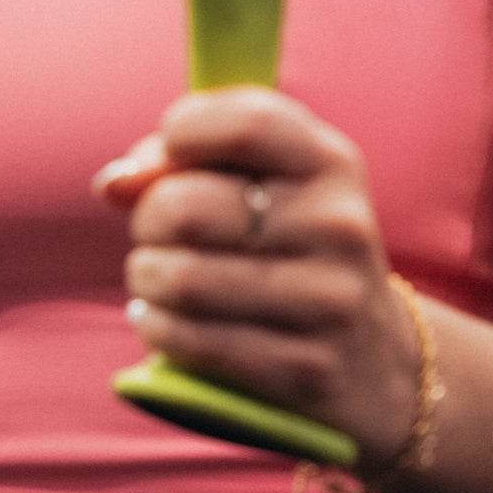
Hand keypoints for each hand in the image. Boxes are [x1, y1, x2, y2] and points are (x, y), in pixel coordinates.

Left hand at [93, 87, 422, 472]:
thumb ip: (188, 163)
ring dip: (146, 278)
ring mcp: (327, 301)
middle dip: (147, 220)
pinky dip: (156, 326)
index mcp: (332, 165)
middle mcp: (337, 226)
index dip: (181, 133)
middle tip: (156, 235)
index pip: (244, 123)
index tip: (168, 160)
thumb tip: (114, 182)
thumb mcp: (270, 188)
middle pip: (186, 207)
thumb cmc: (295, 253)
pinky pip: (191, 339)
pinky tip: (160, 320)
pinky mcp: (305, 369)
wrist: (378, 363)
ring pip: (179, 278)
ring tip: (156, 280)